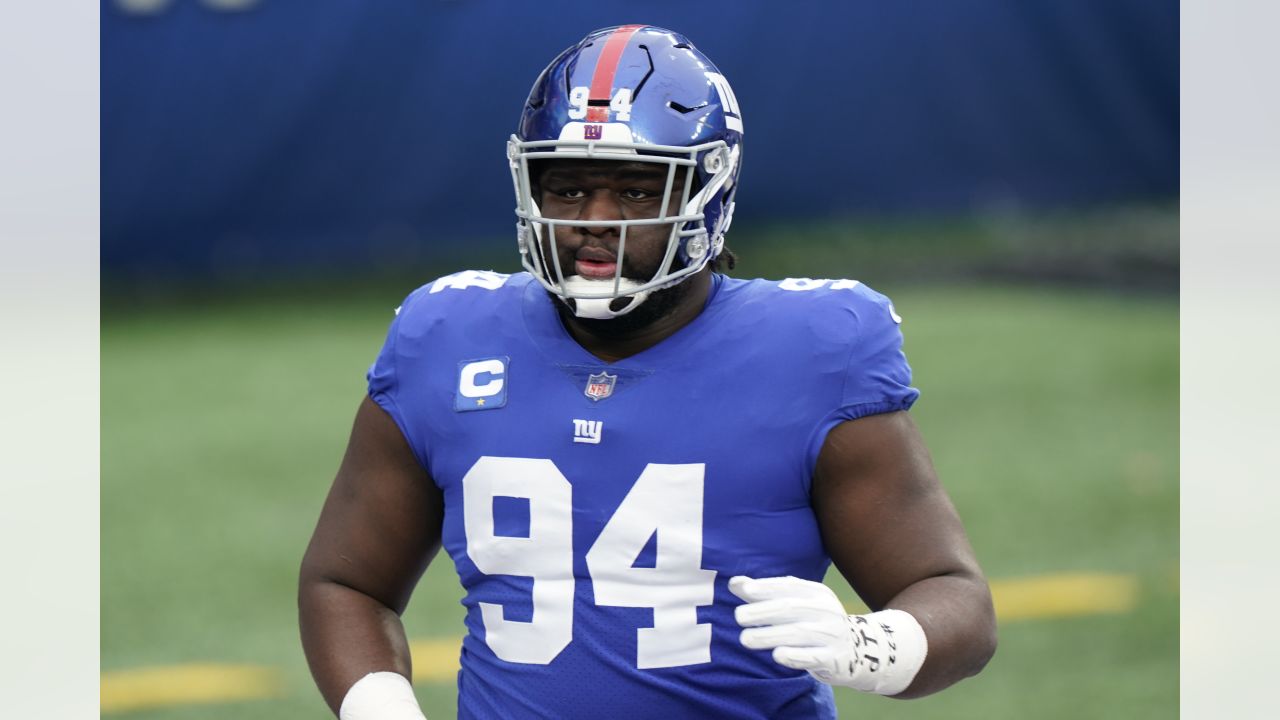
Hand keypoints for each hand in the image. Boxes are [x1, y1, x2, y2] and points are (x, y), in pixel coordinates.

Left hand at [729, 575, 925, 694]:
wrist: (857, 650)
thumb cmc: (814, 623)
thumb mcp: (796, 603)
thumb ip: (765, 593)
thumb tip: (735, 583)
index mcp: (816, 592)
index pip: (789, 587)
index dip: (766, 587)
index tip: (744, 590)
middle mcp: (826, 610)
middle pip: (791, 608)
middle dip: (763, 611)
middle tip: (738, 617)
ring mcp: (832, 634)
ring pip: (799, 633)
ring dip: (770, 636)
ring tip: (745, 639)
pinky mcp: (835, 659)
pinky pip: (814, 657)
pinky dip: (795, 656)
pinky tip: (777, 656)